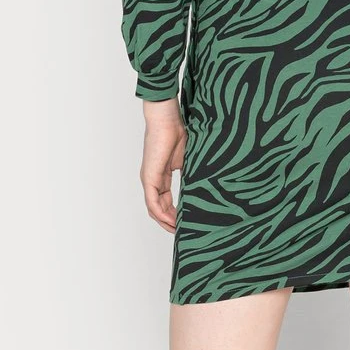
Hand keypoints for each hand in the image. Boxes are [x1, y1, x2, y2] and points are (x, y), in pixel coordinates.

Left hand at [140, 98, 185, 233]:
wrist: (167, 119)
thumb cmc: (177, 132)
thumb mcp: (187, 159)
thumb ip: (190, 173)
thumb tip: (201, 185)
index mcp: (161, 175)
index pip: (165, 200)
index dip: (174, 213)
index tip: (185, 221)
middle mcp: (152, 179)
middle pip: (158, 208)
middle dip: (170, 221)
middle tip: (182, 230)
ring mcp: (149, 179)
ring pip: (154, 208)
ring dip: (165, 221)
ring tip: (178, 230)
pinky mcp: (149, 177)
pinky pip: (152, 203)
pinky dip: (161, 214)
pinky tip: (172, 221)